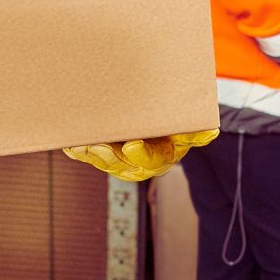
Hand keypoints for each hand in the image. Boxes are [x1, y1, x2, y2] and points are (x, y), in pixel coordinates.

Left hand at [64, 129, 220, 181]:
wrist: (163, 115)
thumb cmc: (177, 120)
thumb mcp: (191, 126)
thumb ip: (198, 131)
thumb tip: (210, 131)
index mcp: (164, 155)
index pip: (155, 158)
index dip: (143, 155)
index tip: (133, 146)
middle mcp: (141, 161)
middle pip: (124, 164)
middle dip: (109, 158)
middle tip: (98, 147)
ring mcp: (121, 158)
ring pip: (105, 161)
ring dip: (90, 155)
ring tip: (79, 145)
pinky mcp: (105, 150)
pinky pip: (90, 154)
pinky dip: (79, 151)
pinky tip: (69, 144)